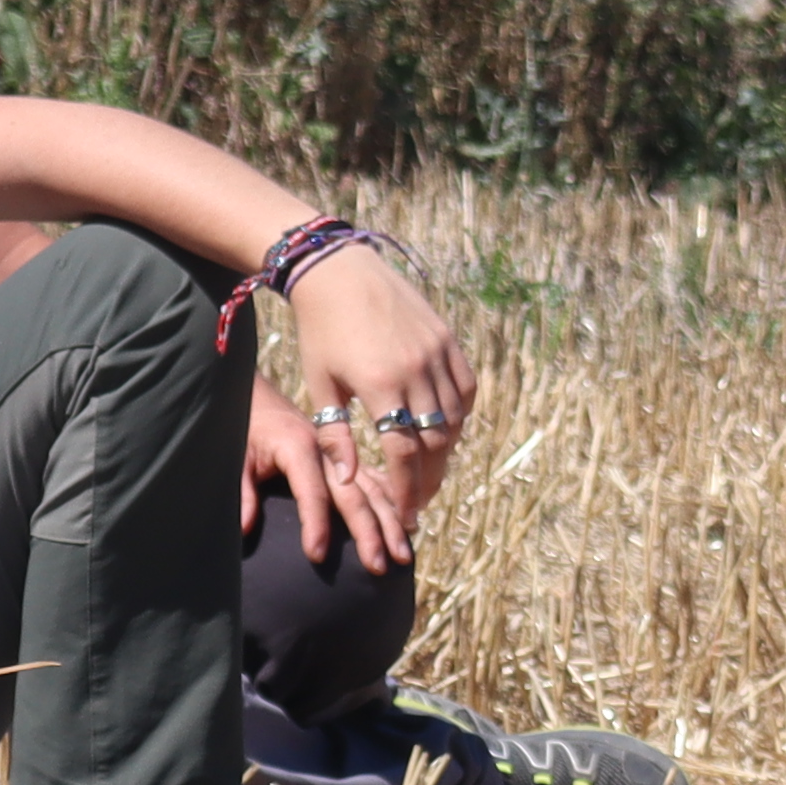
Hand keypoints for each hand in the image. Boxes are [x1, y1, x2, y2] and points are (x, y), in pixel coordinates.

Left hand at [242, 378, 413, 573]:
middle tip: (378, 566)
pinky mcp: (349, 457)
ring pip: (375, 489)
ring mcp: (343, 454)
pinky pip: (378, 481)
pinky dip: (394, 502)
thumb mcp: (236, 456)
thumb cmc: (245, 426)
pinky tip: (408, 523)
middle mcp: (328, 450)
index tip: (317, 556)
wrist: (258, 396)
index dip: (314, 523)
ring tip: (403, 555)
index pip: (311, 491)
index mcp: (298, 445)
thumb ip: (243, 491)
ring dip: (391, 522)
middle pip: (354, 494)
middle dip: (368, 532)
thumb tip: (244, 529)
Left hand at [275, 246, 471, 555]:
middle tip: (419, 505)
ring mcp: (436, 352)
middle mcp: (415, 370)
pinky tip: (445, 431)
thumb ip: (334, 436)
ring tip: (430, 474)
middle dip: (428, 481)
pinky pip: (465, 388)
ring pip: (454, 418)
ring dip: (445, 452)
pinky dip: (459, 415)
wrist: (338, 271)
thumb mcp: (320, 384)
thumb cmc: (320, 330)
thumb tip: (349, 483)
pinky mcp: (447, 339)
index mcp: (379, 385)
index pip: (404, 453)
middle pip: (435, 442)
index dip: (407, 489)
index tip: (403, 513)